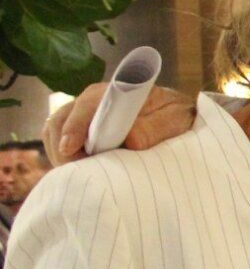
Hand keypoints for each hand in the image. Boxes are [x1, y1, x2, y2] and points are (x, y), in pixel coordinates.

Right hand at [45, 83, 196, 164]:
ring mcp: (82, 116)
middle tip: (76, 173)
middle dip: (61, 148)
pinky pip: (60, 144)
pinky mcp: (80, 131)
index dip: (74, 127)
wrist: (176, 113)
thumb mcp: (174, 118)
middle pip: (59, 121)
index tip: (70, 148)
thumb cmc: (175, 114)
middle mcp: (91, 102)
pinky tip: (79, 172)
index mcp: (112, 92)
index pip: (84, 106)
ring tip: (79, 176)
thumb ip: (155, 128)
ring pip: (54, 134)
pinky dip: (64, 158)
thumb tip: (131, 141)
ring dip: (60, 156)